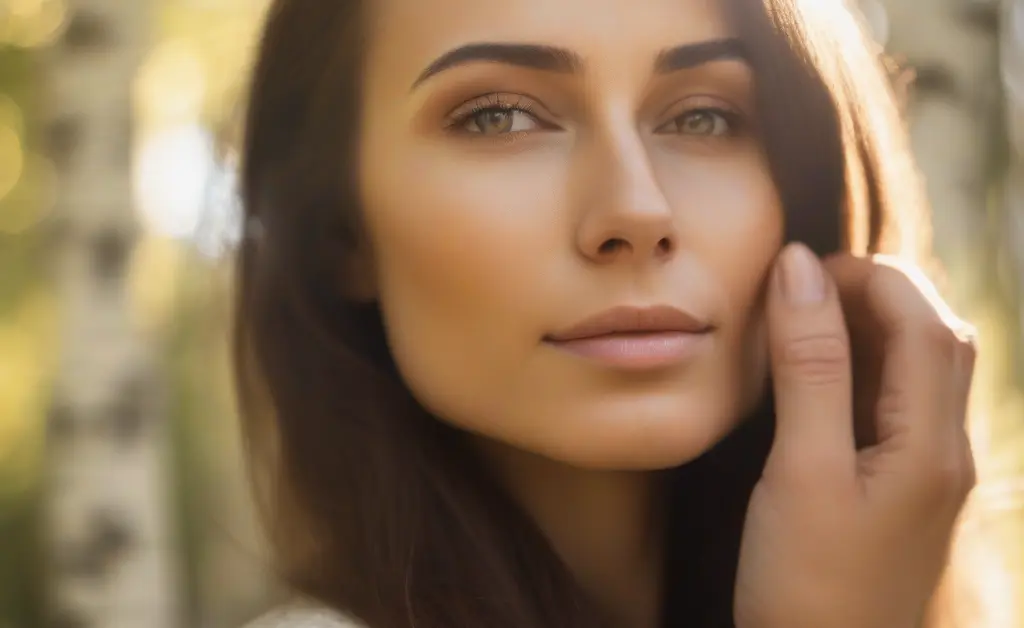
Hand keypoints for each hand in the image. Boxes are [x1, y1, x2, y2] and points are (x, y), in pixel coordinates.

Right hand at [733, 244, 976, 627]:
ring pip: (922, 369)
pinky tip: (819, 377)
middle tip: (802, 287)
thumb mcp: (802, 470)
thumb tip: (800, 270)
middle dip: (878, 292)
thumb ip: (809, 368)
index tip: (795, 268)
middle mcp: (944, 454)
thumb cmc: (805, 585)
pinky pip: (898, 405)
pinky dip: (864, 368)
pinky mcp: (900, 492)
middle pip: (937, 338)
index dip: (866, 277)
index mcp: (931, 447)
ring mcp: (927, 475)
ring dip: (873, 327)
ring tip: (806, 320)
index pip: (922, 323)